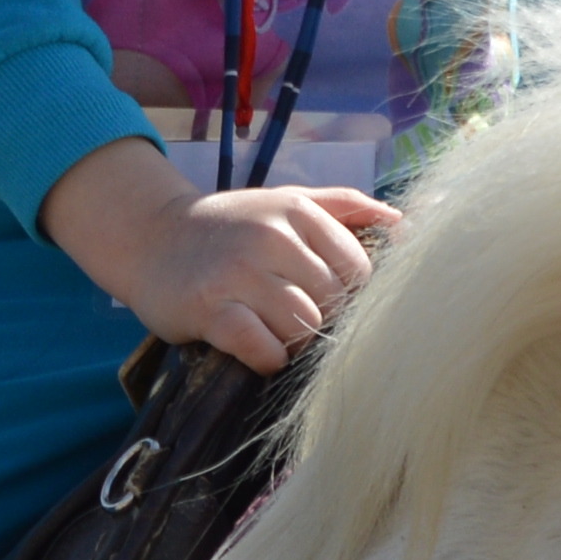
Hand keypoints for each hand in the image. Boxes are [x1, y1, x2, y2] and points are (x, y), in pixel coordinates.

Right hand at [39, 145, 395, 367]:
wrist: (150, 239)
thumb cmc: (230, 227)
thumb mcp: (287, 201)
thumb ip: (348, 207)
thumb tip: (410, 226)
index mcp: (298, 210)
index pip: (360, 270)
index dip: (348, 296)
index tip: (321, 298)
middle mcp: (270, 236)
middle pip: (334, 302)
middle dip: (321, 321)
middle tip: (292, 319)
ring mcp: (238, 273)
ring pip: (303, 327)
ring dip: (294, 343)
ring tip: (273, 332)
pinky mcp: (209, 308)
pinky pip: (263, 348)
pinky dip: (267, 358)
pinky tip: (255, 347)